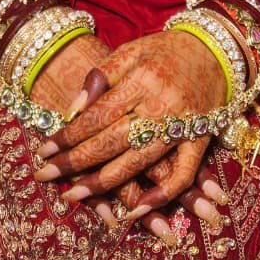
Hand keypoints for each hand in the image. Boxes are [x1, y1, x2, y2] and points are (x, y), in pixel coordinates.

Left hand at [34, 30, 226, 212]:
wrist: (215, 50)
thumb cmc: (166, 50)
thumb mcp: (132, 49)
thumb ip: (102, 75)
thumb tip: (74, 109)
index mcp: (141, 80)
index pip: (97, 115)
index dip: (68, 136)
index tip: (43, 150)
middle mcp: (161, 106)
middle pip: (111, 142)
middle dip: (75, 162)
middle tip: (44, 175)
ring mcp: (182, 126)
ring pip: (138, 162)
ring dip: (103, 184)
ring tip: (72, 195)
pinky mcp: (201, 141)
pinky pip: (183, 175)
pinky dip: (161, 196)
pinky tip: (134, 210)